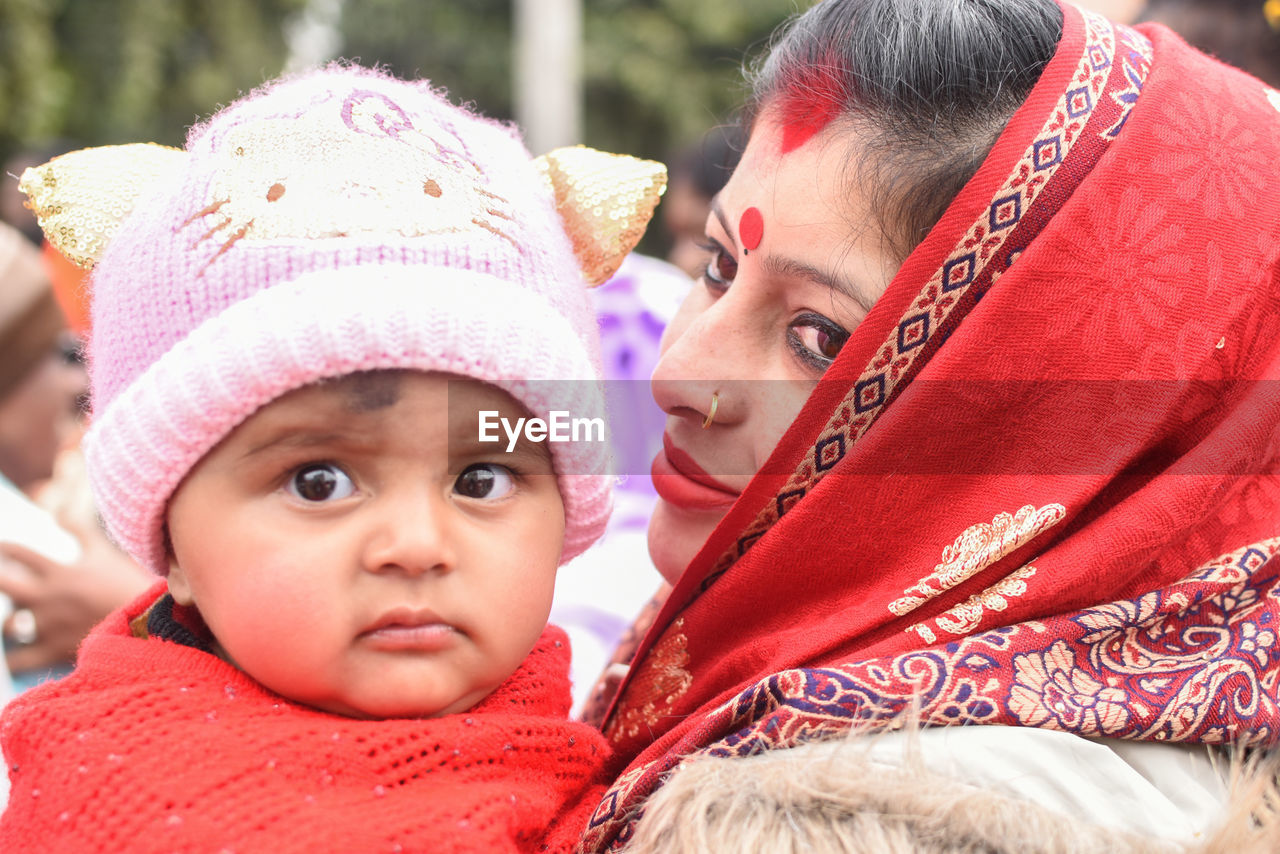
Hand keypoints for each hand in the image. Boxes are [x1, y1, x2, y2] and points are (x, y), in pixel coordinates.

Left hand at [0, 516, 153, 672]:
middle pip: (3, 584)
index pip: (19, 553)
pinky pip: (19, 659)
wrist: (149, 624)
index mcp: (60, 572)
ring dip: (9, 622)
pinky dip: (14, 658)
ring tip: (14, 621)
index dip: (4, 548)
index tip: (0, 548)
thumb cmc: (129, 586)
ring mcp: (49, 626)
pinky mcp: (53, 652)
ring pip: (9, 625)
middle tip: (0, 578)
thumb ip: (79, 531)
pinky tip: (14, 654)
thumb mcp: (106, 553)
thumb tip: (58, 513)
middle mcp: (48, 598)